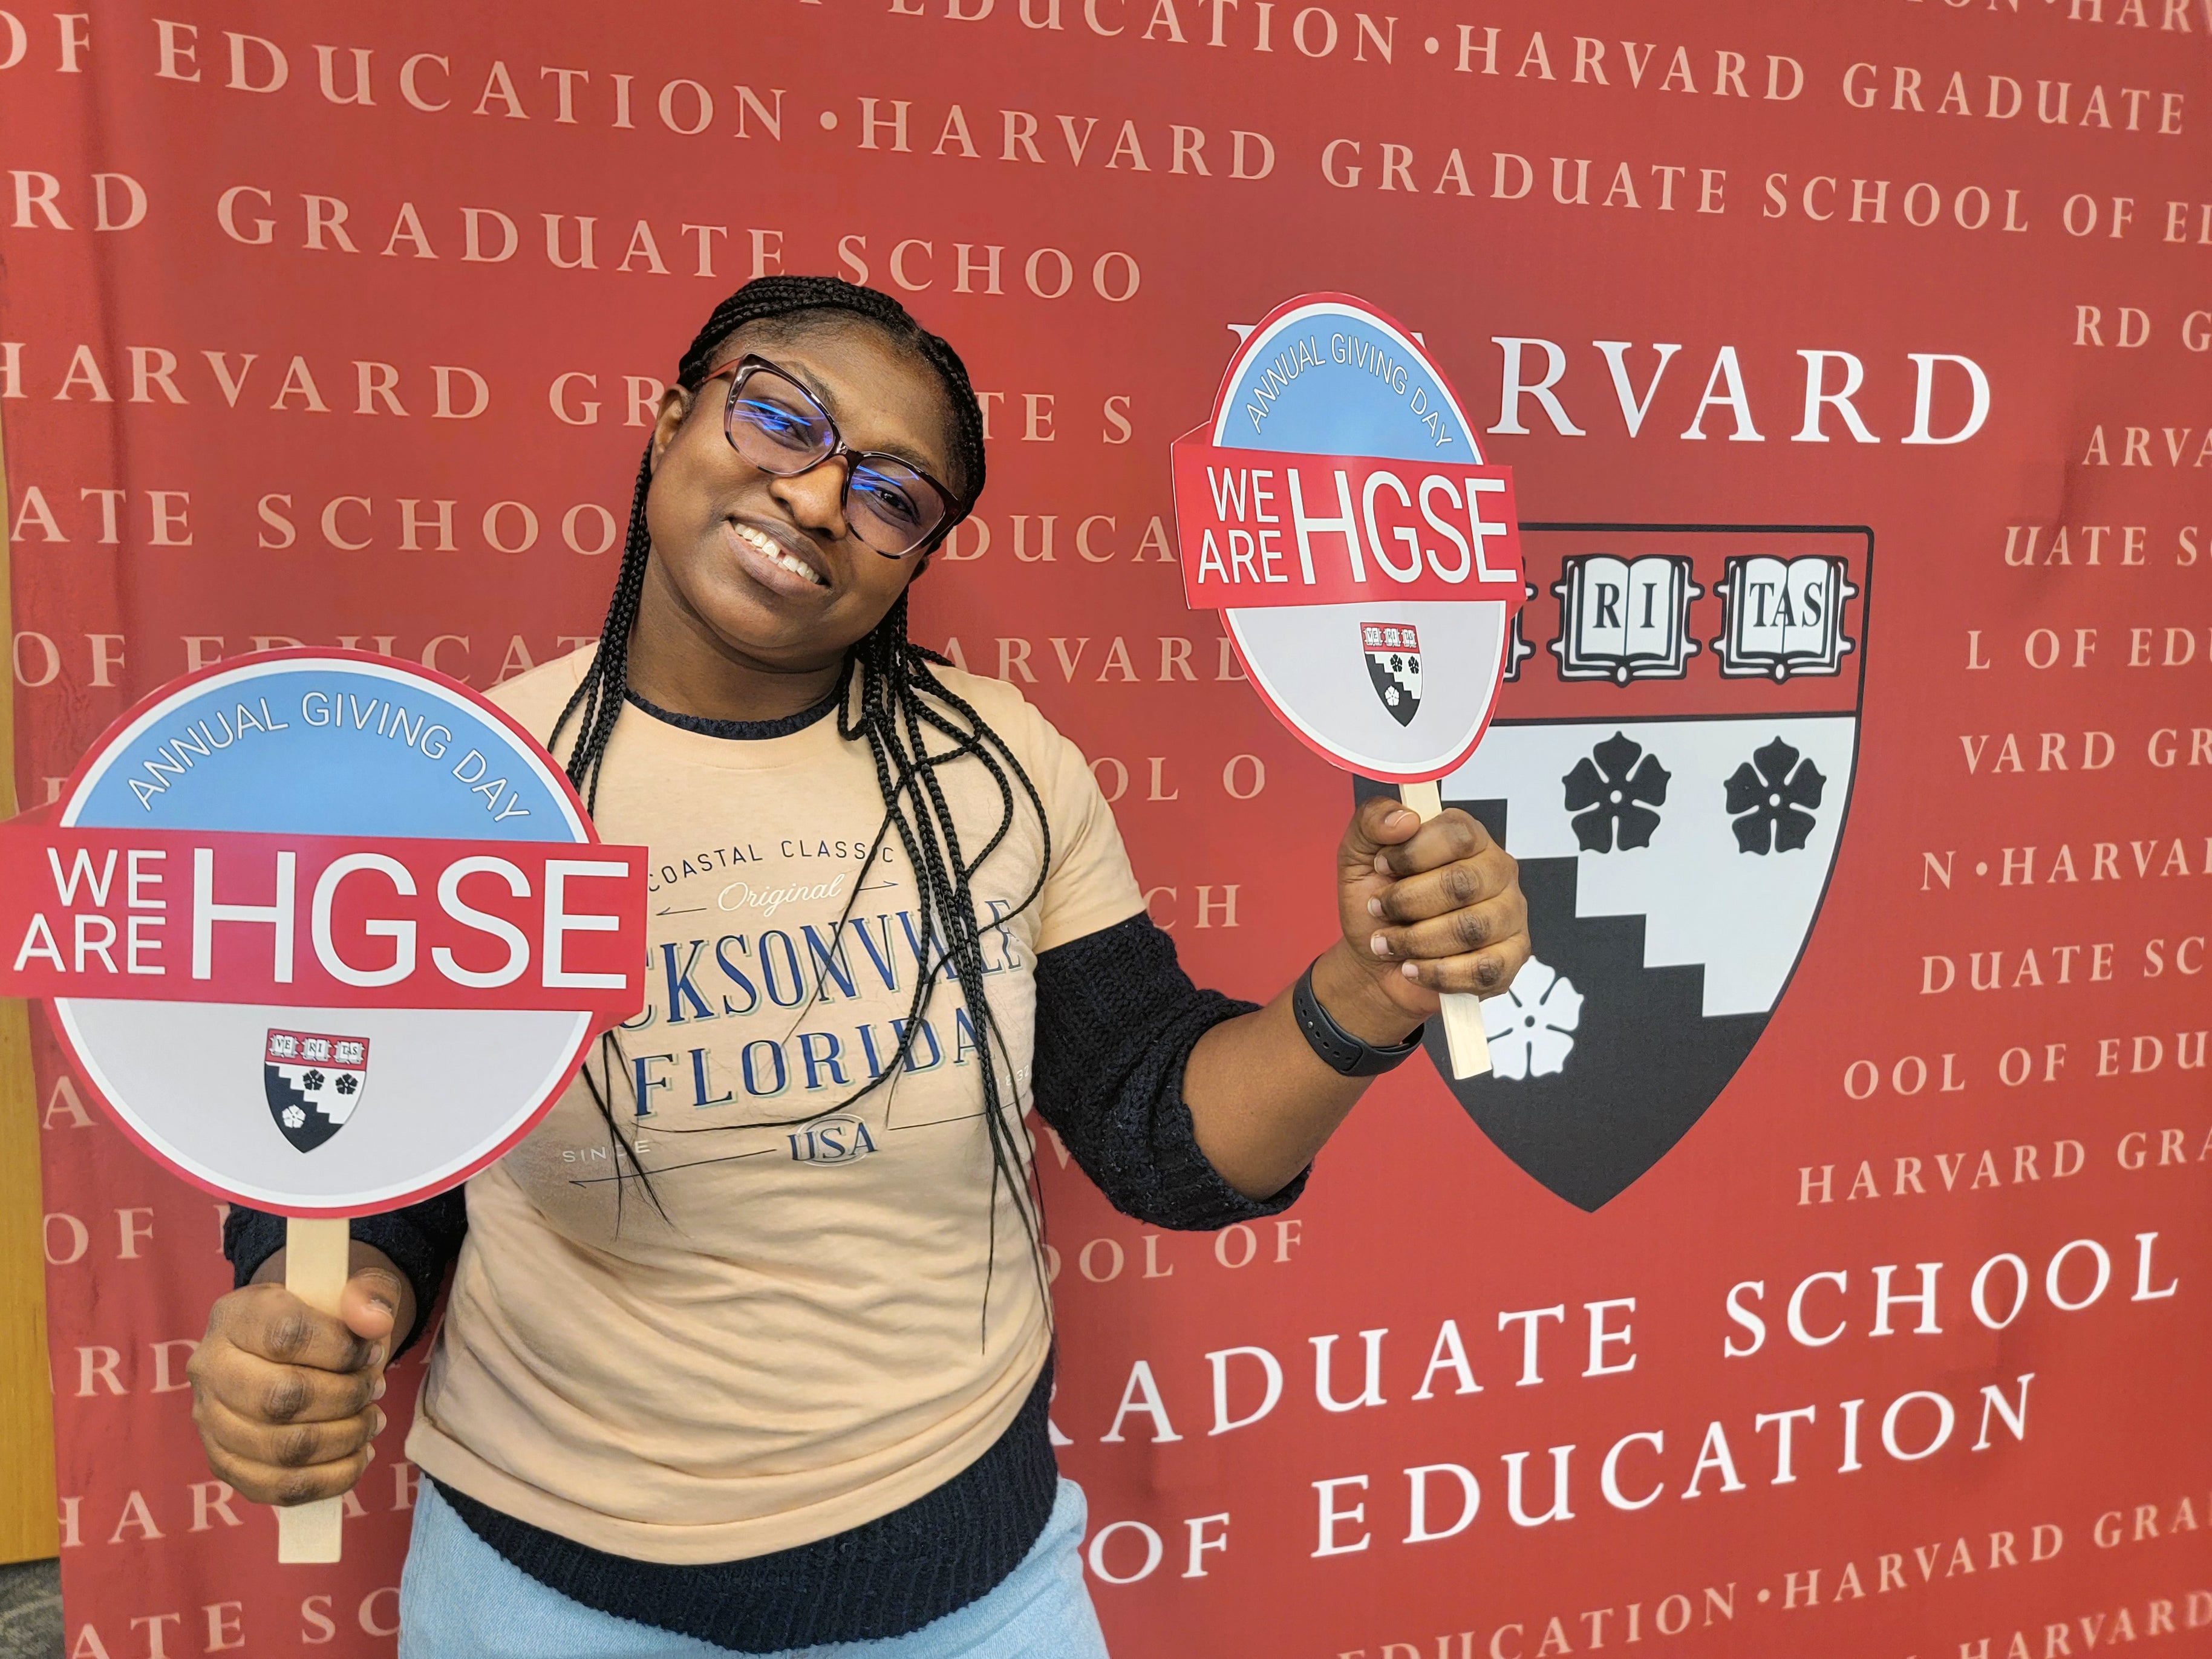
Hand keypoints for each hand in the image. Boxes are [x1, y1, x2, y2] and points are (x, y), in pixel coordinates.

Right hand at [186, 1248, 410, 1506]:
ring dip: (344, 1439)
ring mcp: (210, 1421)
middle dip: (346, 1398)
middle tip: (376, 1389)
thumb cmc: (322, 1316)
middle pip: (282, 1398)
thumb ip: (369, 1294)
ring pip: (282, 1448)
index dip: (342, 1350)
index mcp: (237, 1316)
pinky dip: (330, 1479)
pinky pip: (277, 1487)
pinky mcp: (224, 1463)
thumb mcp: (349, 1288)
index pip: (286, 1336)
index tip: (373, 1353)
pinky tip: (358, 1456)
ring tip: (372, 1420)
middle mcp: (211, 1369)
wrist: (287, 1343)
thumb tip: (376, 1324)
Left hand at [1321, 794, 1531, 1036]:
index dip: (1414, 853)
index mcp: (1468, 838)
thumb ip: (1371, 821)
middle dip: (1407, 902)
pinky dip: (1437, 973)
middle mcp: (1497, 871)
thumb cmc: (1376, 903)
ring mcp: (1510, 915)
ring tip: (1389, 944)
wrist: (1375, 962)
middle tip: (1379, 910)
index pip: (1459, 833)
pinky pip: (1483, 969)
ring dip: (1416, 941)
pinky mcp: (1511, 958)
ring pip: (1471, 929)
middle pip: (1463, 883)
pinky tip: (1413, 968)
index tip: (1382, 867)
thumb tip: (1405, 818)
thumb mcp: (1357, 855)